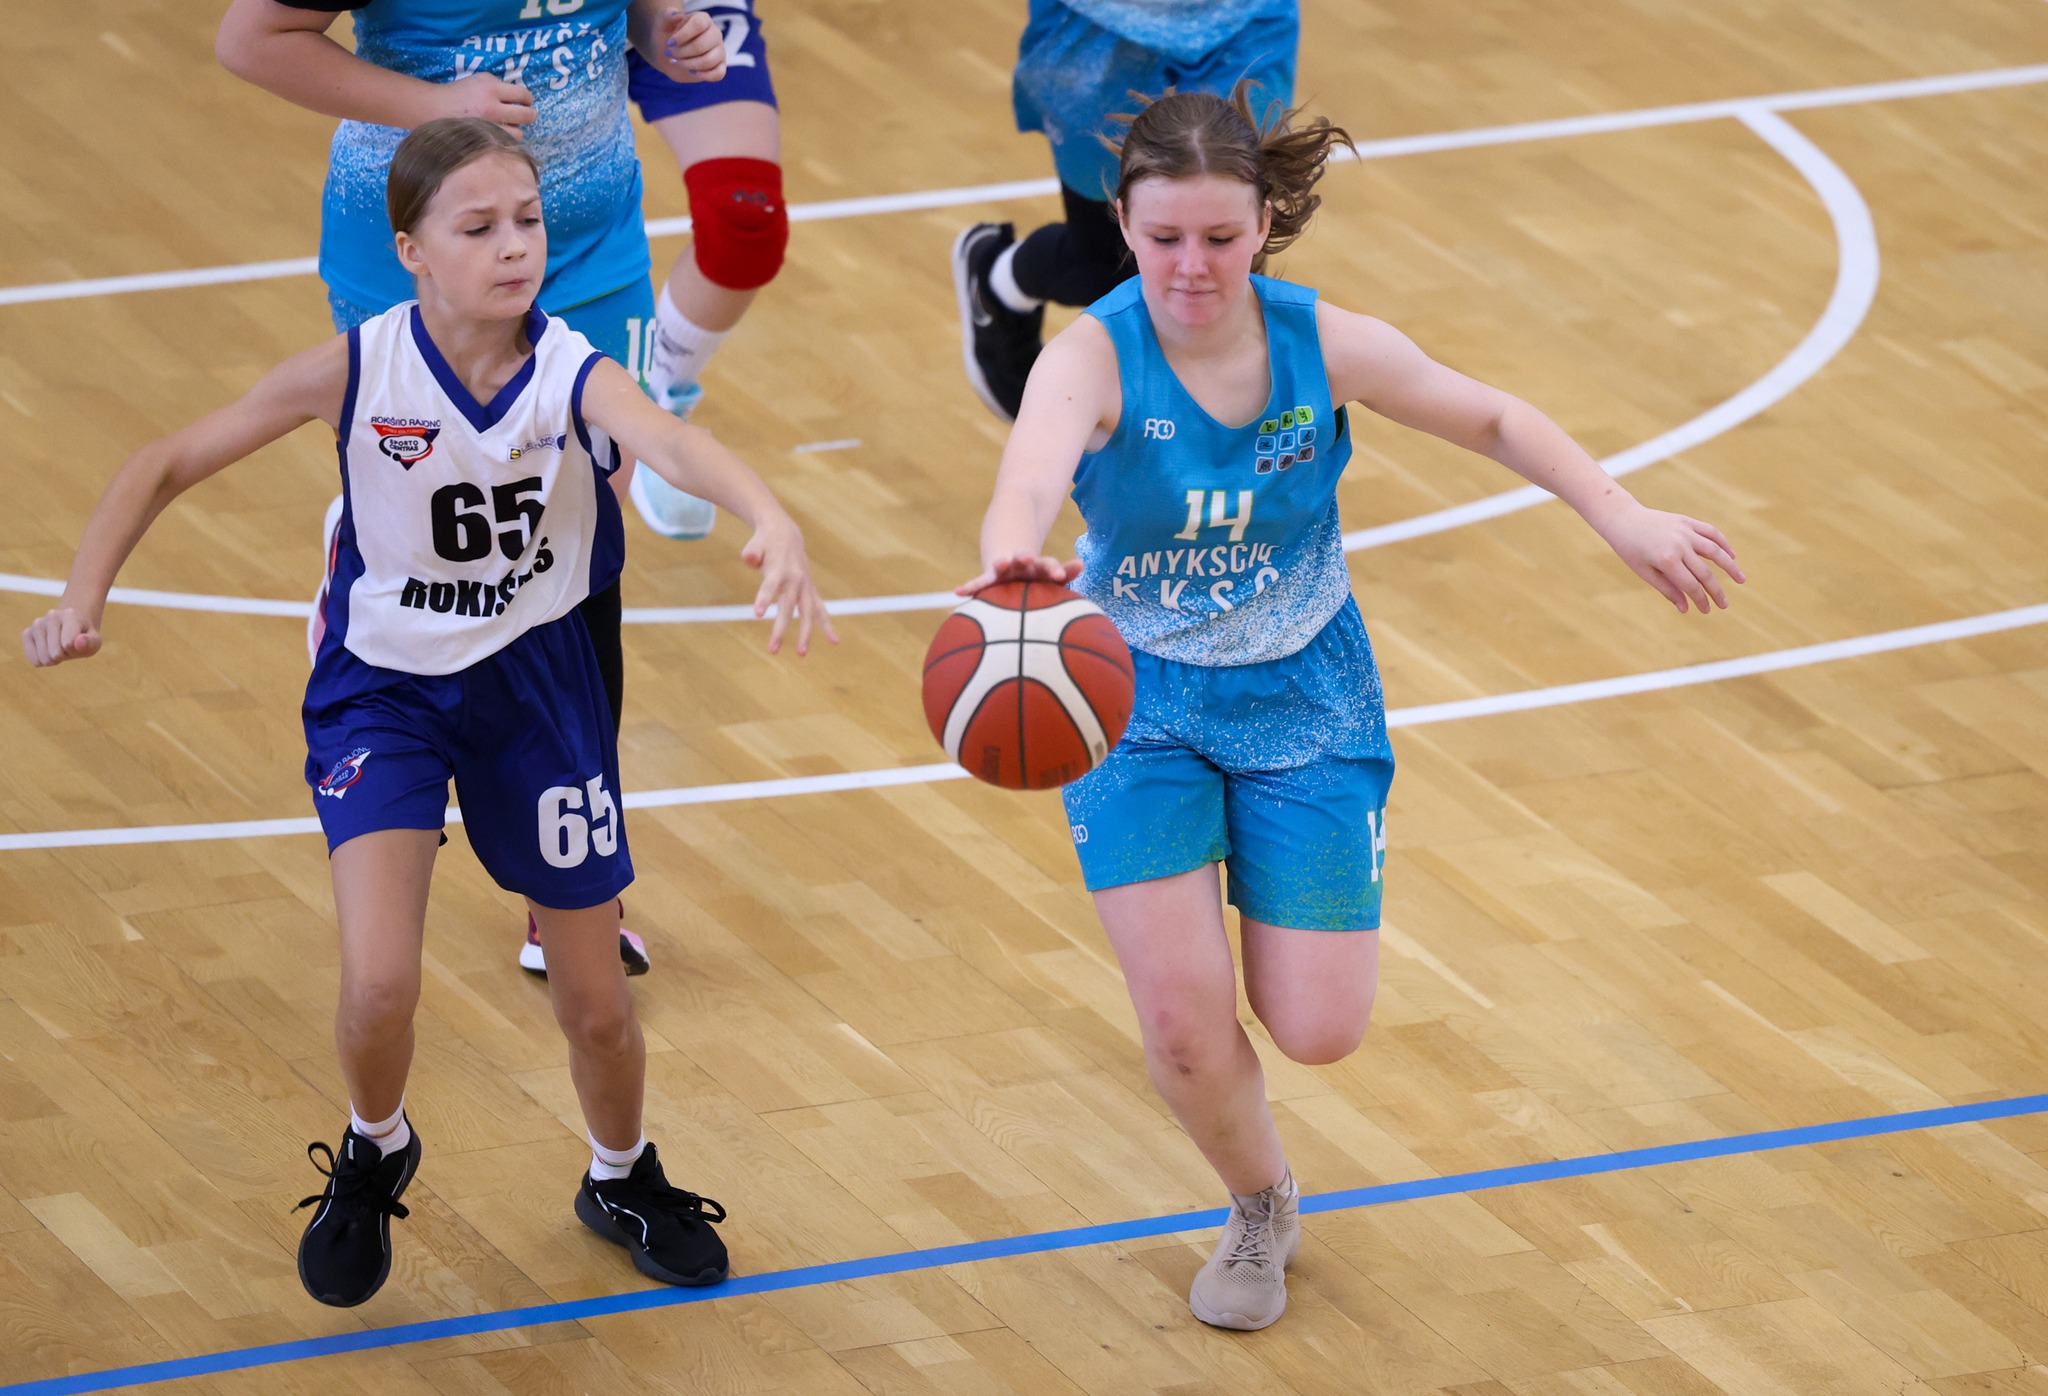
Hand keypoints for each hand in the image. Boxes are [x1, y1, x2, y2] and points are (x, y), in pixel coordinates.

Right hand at [22, 607, 101, 666]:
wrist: (73, 626)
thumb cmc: (85, 637)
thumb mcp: (94, 641)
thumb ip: (90, 643)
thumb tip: (78, 643)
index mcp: (70, 615)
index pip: (68, 645)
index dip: (75, 650)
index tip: (79, 642)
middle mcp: (51, 616)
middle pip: (55, 653)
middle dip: (64, 655)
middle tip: (69, 646)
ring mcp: (37, 624)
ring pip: (43, 658)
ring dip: (54, 659)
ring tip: (59, 646)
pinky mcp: (27, 633)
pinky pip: (33, 659)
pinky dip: (42, 661)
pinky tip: (48, 651)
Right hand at [438, 73, 535, 135]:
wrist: (433, 109)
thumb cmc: (457, 93)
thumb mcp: (477, 79)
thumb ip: (497, 83)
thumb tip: (516, 94)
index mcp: (490, 89)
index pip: (522, 94)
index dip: (528, 98)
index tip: (528, 101)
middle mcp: (492, 109)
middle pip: (526, 115)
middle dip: (530, 114)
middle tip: (529, 115)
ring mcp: (489, 128)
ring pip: (518, 134)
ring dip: (517, 130)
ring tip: (510, 126)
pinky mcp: (484, 141)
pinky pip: (505, 144)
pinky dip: (506, 140)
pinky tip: (501, 136)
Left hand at [649, 8, 726, 82]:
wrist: (671, 53)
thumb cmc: (669, 36)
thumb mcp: (664, 22)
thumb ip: (668, 15)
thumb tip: (677, 16)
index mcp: (703, 19)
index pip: (699, 24)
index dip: (683, 35)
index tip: (670, 42)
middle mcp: (715, 34)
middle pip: (702, 45)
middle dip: (682, 52)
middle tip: (670, 53)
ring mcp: (719, 50)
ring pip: (709, 61)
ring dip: (688, 64)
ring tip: (677, 62)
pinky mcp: (720, 66)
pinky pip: (718, 73)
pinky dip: (704, 75)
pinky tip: (692, 72)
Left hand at [741, 513, 836, 654]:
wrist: (785, 533)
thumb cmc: (765, 542)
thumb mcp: (755, 544)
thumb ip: (752, 552)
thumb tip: (750, 559)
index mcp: (780, 568)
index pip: (771, 585)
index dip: (764, 598)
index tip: (756, 614)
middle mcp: (795, 579)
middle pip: (789, 606)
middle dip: (780, 628)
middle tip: (772, 649)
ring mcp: (805, 586)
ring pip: (807, 612)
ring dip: (805, 633)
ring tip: (801, 653)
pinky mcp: (810, 591)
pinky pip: (820, 610)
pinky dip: (827, 625)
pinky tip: (835, 641)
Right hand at [956, 551, 1082, 595]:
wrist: (1013, 564)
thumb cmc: (1037, 580)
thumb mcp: (1051, 577)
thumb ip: (1067, 573)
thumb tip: (1083, 563)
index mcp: (1040, 567)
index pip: (1050, 566)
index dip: (1056, 569)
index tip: (1062, 574)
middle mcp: (1022, 564)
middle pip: (1025, 559)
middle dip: (1025, 557)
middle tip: (1026, 556)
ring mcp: (1005, 569)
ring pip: (1003, 564)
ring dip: (1001, 564)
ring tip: (999, 563)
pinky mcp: (990, 577)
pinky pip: (980, 583)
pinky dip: (971, 587)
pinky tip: (959, 592)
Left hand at [1597, 501, 1744, 613]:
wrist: (1623, 520)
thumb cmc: (1630, 550)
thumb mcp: (1645, 573)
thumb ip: (1667, 589)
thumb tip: (1685, 609)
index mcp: (1667, 560)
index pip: (1691, 585)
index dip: (1700, 600)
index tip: (1707, 611)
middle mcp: (1679, 545)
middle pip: (1705, 572)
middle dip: (1716, 591)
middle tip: (1725, 605)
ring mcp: (1685, 531)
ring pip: (1715, 550)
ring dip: (1730, 566)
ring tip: (1741, 579)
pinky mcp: (1687, 521)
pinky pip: (1711, 532)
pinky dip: (1723, 543)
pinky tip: (1732, 555)